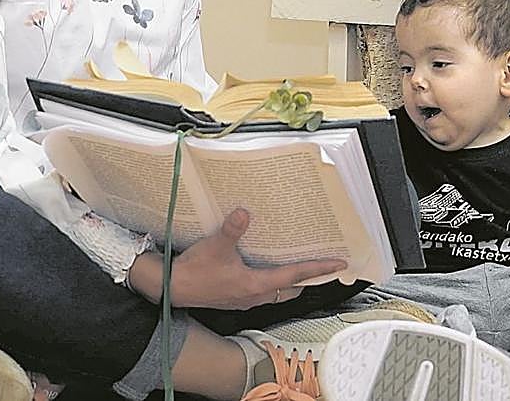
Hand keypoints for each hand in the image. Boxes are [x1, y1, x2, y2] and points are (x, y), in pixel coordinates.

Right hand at [130, 209, 346, 308]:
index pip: (295, 277)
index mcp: (255, 285)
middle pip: (291, 288)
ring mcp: (245, 298)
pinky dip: (273, 281)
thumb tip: (245, 212)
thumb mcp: (215, 247)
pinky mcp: (235, 297)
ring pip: (278, 292)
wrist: (170, 289)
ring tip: (300, 265)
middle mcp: (254, 295)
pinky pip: (263, 291)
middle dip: (307, 278)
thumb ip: (232, 229)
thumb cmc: (194, 271)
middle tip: (322, 264)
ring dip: (290, 281)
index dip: (318, 269)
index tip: (338, 264)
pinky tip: (267, 268)